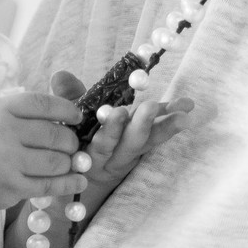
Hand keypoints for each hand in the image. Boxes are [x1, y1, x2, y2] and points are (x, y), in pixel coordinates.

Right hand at [0, 93, 85, 218]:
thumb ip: (13, 110)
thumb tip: (52, 112)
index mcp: (0, 109)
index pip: (44, 104)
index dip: (67, 109)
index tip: (77, 115)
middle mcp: (6, 133)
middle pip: (56, 134)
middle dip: (71, 140)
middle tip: (72, 143)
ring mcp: (10, 163)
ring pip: (57, 161)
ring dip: (70, 161)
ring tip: (72, 161)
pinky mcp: (11, 189)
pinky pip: (49, 185)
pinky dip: (68, 182)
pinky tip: (78, 179)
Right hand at [48, 69, 194, 185]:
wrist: (84, 171)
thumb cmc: (72, 136)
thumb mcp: (65, 119)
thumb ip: (65, 98)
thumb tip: (60, 75)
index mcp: (90, 152)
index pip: (102, 142)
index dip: (111, 129)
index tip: (118, 112)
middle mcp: (113, 157)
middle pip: (128, 144)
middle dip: (140, 126)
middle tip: (151, 106)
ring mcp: (129, 155)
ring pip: (147, 143)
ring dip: (165, 127)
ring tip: (183, 113)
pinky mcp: (141, 149)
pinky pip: (156, 137)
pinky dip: (170, 123)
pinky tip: (187, 108)